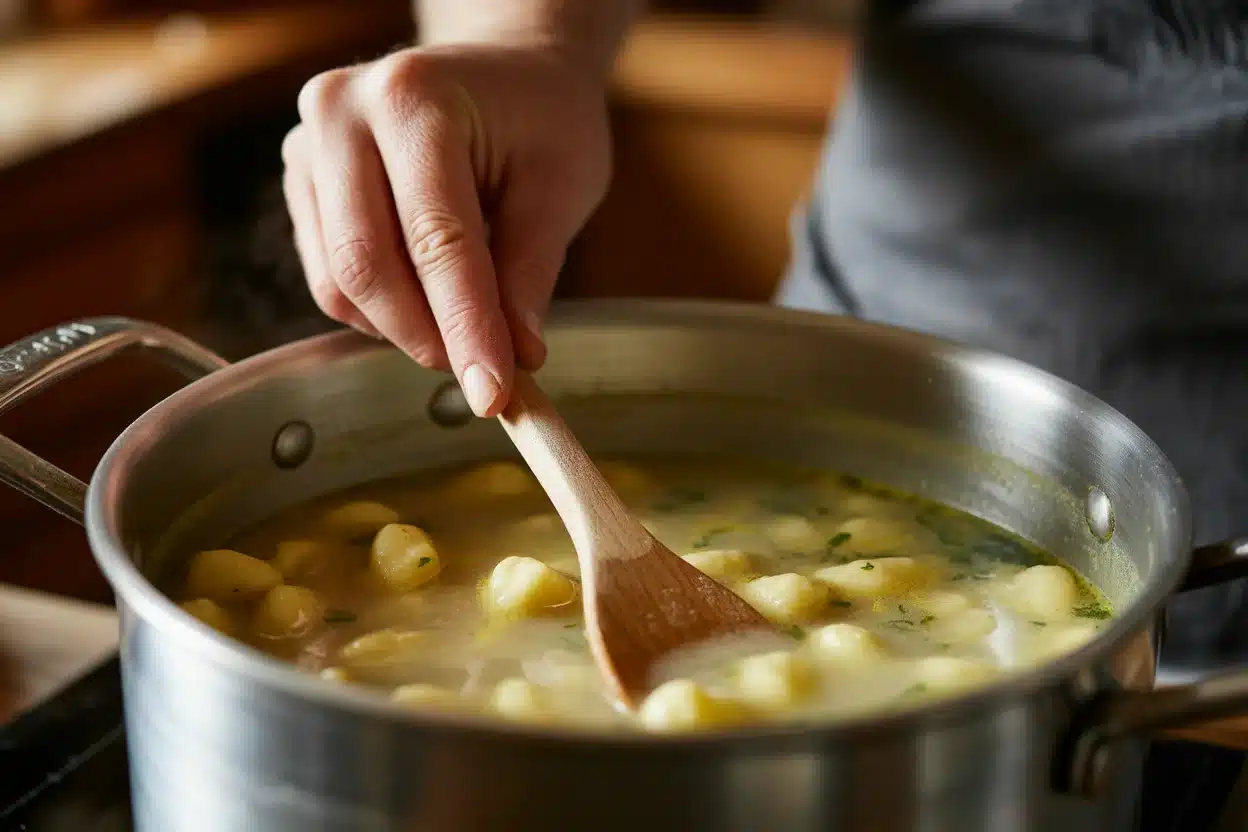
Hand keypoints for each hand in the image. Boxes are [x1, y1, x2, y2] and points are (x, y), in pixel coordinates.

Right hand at [282, 44, 611, 415]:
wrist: (504, 74)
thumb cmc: (541, 120)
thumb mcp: (560, 186)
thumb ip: (530, 273)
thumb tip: (515, 360)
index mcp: (413, 97)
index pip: (436, 238)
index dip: (466, 326)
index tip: (492, 392)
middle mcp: (340, 113)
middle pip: (366, 265)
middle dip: (427, 338)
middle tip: (483, 378)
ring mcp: (307, 146)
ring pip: (340, 283)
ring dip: (405, 329)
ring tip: (467, 331)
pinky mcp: (301, 183)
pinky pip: (329, 277)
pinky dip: (381, 311)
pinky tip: (430, 300)